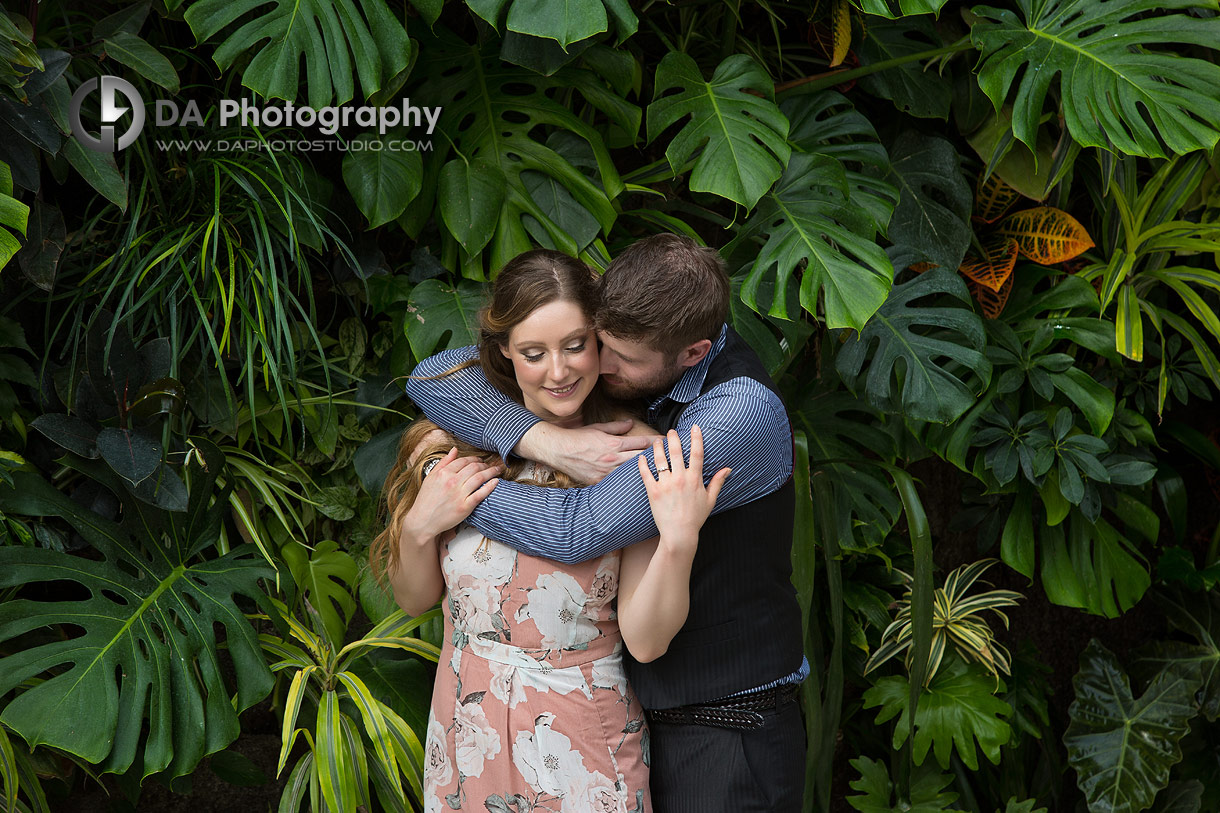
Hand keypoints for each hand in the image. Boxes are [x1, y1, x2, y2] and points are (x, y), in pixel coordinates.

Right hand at [401, 448, 500, 540]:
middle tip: (491, 465)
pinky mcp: (465, 507)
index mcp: (444, 473)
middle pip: (474, 467)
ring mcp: (459, 494)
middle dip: (485, 464)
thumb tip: (454, 450)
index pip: (464, 460)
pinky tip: (496, 482)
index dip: (475, 459)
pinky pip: (481, 493)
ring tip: (498, 470)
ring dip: (491, 472)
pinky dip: (490, 486)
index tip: (480, 460)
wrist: (423, 521)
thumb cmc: (426, 500)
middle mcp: (452, 482)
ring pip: (480, 478)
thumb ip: (443, 462)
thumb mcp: (431, 477)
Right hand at [522, 419, 656, 483]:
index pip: (641, 443)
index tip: (667, 441)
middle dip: (657, 457)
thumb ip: (617, 427)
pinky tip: (636, 483)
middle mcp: (612, 459)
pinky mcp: (599, 481)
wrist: (559, 450)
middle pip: (641, 459)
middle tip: (671, 456)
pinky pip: (617, 482)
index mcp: (614, 444)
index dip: (656, 442)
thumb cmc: (578, 437)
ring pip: (631, 473)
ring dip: (645, 471)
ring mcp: (606, 472)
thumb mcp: (598, 428)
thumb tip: (631, 423)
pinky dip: (627, 481)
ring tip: (659, 473)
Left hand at [637, 425, 729, 549]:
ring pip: (660, 459)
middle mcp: (680, 478)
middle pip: (677, 452)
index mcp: (695, 479)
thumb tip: (728, 469)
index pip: (697, 453)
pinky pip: (646, 473)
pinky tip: (641, 457)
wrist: (679, 534)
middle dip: (674, 438)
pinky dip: (642, 464)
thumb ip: (718, 482)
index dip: (696, 438)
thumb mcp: (710, 500)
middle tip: (671, 431)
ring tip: (657, 441)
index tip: (695, 427)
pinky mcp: (653, 491)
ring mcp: (666, 484)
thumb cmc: (696, 518)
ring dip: (658, 447)